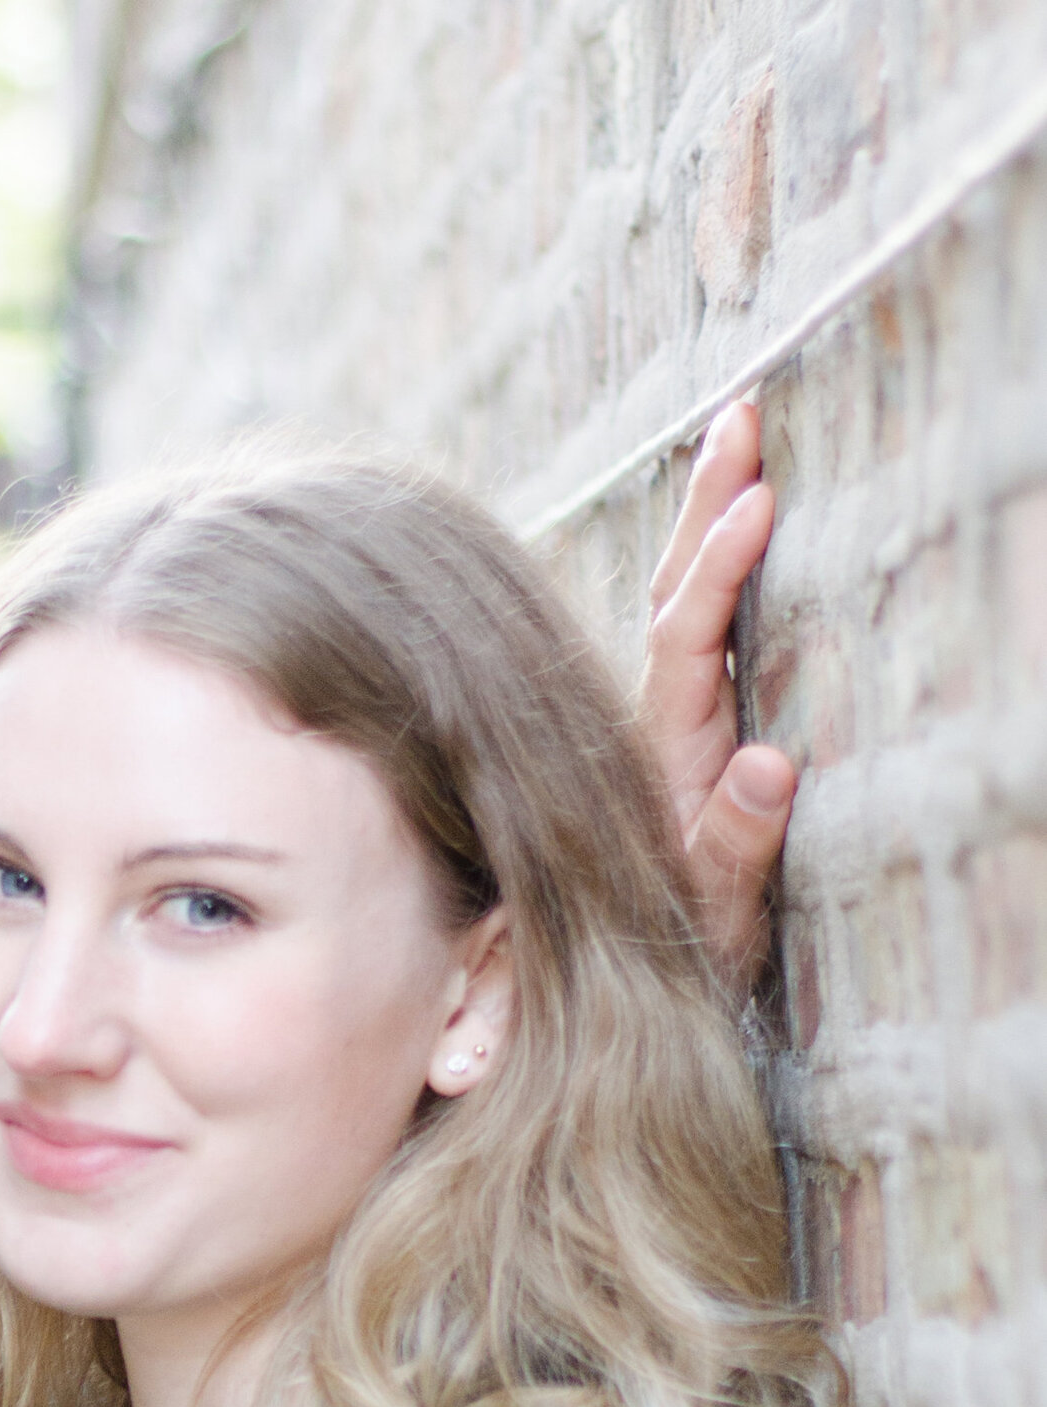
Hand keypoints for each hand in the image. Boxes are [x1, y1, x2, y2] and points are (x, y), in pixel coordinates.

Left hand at [635, 397, 797, 984]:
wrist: (635, 990)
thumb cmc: (680, 954)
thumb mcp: (717, 913)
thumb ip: (736, 844)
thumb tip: (770, 763)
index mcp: (662, 754)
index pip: (685, 638)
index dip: (717, 567)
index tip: (754, 500)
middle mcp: (656, 730)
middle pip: (675, 595)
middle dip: (707, 503)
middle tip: (741, 416)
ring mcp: (667, 730)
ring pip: (682, 605)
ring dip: (706, 519)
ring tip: (735, 439)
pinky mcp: (681, 740)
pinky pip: (694, 634)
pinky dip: (711, 569)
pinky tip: (728, 519)